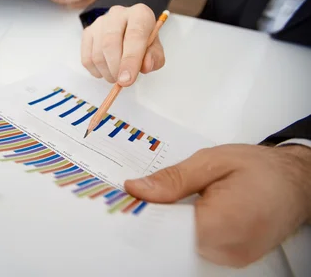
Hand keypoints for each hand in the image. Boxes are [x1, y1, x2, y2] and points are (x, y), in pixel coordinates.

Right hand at [81, 4, 164, 84]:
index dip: (131, 60)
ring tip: (117, 76)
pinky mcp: (88, 32)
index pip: (134, 35)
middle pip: (110, 44)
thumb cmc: (143, 42)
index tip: (127, 80)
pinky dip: (96, 71)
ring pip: (97, 54)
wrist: (129, 32)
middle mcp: (117, 13)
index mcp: (139, 14)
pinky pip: (87, 58)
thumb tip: (145, 66)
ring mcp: (99, 22)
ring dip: (107, 73)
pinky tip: (106, 71)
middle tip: (122, 81)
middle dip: (116, 68)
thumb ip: (154, 58)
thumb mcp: (155, 50)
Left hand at [125, 144, 310, 266]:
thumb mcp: (211, 162)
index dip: (144, 218)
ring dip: (170, 228)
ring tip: (167, 204)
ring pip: (183, 249)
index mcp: (223, 222)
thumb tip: (137, 189)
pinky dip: (186, 233)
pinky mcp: (233, 258)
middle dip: (155, 220)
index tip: (128, 203)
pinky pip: (198, 249)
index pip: (166, 234)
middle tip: (142, 198)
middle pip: (172, 243)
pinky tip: (184, 215)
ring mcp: (232, 258)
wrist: (296, 181)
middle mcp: (228, 248)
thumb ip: (171, 179)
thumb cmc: (261, 169)